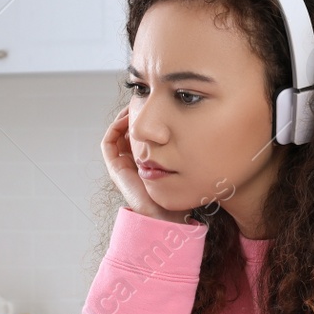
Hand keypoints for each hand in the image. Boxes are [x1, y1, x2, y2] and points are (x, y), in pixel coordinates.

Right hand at [101, 108, 191, 224]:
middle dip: (135, 115)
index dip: (146, 119)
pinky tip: (128, 118)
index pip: (142, 135)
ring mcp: (122, 165)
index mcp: (147, 162)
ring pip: (118, 135)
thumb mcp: (186, 163)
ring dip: (124, 118)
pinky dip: (116, 128)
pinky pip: (108, 143)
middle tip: (144, 101)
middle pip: (129, 132)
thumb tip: (205, 128)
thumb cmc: (180, 191)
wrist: (166, 212)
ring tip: (135, 105)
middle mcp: (132, 163)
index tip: (157, 106)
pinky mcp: (115, 168)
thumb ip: (187, 149)